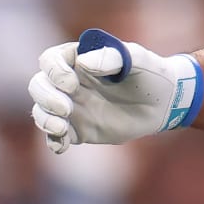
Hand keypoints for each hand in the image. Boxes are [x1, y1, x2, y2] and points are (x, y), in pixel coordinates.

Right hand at [28, 29, 202, 152]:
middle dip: (45, 97)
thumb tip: (84, 62)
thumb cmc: (151, 74)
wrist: (164, 104)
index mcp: (80, 58)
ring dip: (44, 119)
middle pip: (39, 85)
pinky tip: (62, 146)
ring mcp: (73, 106)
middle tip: (66, 108)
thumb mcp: (138, 60)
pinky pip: (56, 136)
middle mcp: (70, 82)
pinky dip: (53, 141)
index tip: (72, 83)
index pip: (50, 60)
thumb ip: (113, 57)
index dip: (54, 71)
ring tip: (61, 129)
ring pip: (42, 110)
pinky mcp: (78, 129)